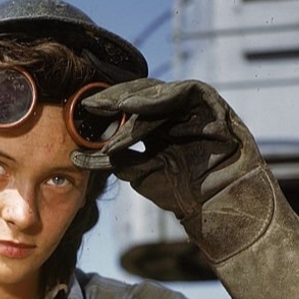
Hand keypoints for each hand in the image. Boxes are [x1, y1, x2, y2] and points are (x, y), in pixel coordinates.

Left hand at [83, 78, 298, 298]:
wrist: (217, 207)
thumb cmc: (182, 195)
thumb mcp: (140, 175)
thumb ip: (117, 161)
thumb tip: (80, 155)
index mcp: (156, 128)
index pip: (128, 111)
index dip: (107, 111)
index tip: (82, 115)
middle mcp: (173, 114)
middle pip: (141, 96)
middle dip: (116, 99)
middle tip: (92, 105)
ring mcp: (193, 109)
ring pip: (160, 91)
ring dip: (135, 99)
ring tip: (113, 107)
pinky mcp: (213, 106)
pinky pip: (187, 91)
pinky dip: (162, 96)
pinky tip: (138, 106)